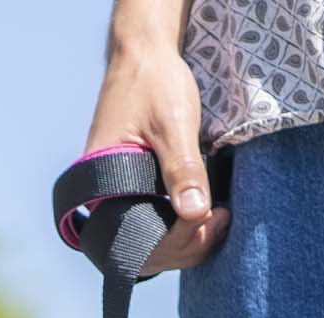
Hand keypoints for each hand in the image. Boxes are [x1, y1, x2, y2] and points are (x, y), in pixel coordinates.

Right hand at [86, 43, 229, 272]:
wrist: (144, 58)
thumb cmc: (152, 84)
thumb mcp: (171, 123)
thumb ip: (182, 169)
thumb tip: (196, 213)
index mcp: (100, 188)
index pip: (134, 240)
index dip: (176, 241)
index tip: (213, 219)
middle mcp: (103, 203)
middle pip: (143, 253)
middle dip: (186, 246)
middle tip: (223, 220)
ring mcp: (117, 202)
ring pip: (151, 247)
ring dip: (187, 243)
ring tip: (220, 220)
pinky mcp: (133, 197)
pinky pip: (154, 228)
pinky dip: (181, 232)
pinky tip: (206, 217)